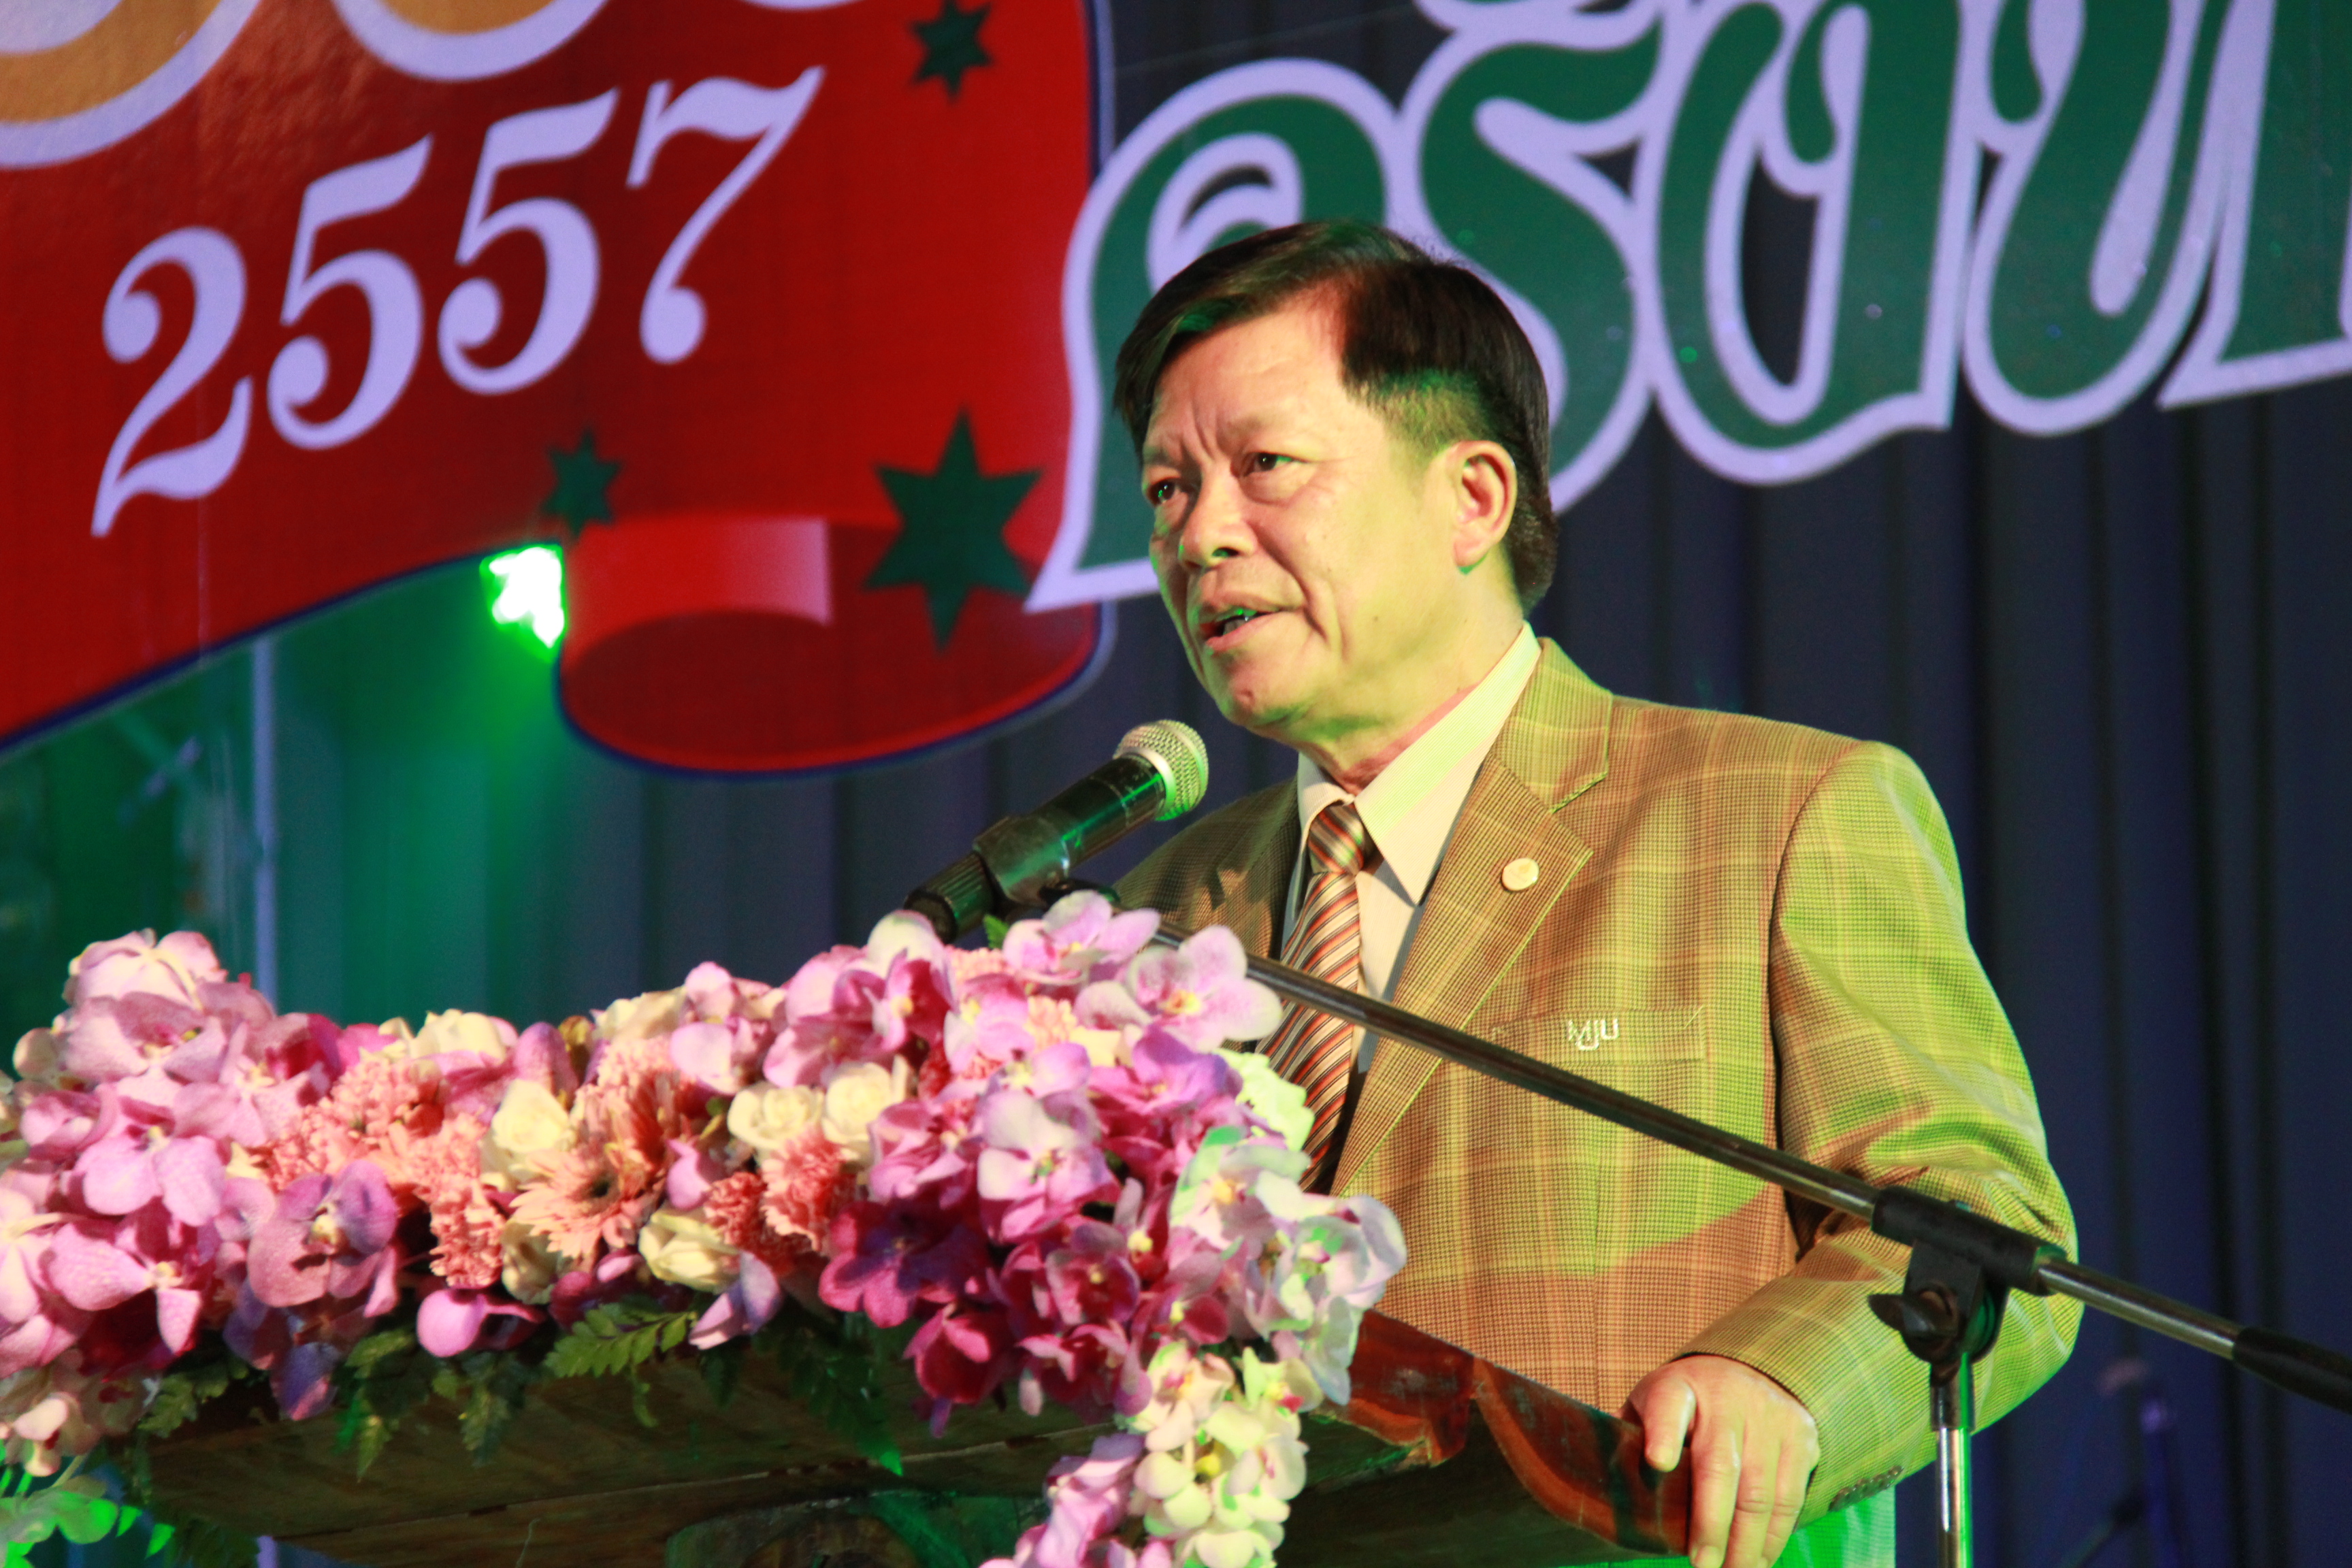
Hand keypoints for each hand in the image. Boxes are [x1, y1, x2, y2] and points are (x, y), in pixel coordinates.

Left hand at [1623, 1353, 1818, 1567]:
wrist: (1747, 1371)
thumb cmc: (1684, 1405)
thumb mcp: (1651, 1407)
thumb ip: (1635, 1441)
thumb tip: (1609, 1495)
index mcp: (1678, 1387)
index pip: (1668, 1407)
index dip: (1663, 1435)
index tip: (1656, 1463)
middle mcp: (1727, 1396)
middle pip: (1720, 1465)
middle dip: (1711, 1523)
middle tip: (1702, 1565)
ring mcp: (1769, 1415)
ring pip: (1761, 1490)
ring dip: (1747, 1542)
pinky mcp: (1801, 1436)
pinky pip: (1791, 1496)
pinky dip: (1775, 1536)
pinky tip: (1759, 1560)